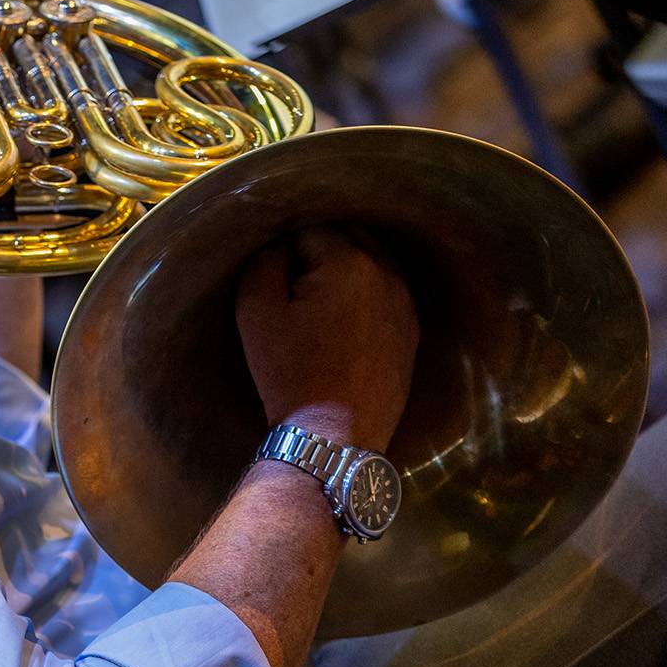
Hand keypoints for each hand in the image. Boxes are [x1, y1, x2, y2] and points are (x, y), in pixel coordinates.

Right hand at [235, 226, 418, 451]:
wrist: (334, 437)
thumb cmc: (290, 375)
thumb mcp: (255, 312)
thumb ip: (265, 261)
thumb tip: (281, 245)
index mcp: (349, 262)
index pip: (309, 229)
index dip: (285, 251)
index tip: (275, 283)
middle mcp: (387, 274)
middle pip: (346, 236)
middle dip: (318, 252)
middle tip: (294, 288)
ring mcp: (404, 302)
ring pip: (370, 262)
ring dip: (344, 271)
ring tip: (318, 303)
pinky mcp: (411, 330)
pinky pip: (385, 291)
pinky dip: (363, 294)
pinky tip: (343, 322)